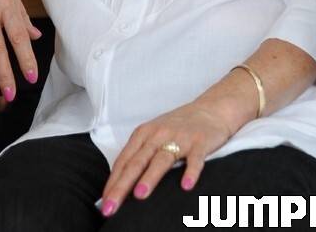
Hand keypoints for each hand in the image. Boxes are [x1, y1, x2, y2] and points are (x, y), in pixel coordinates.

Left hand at [99, 101, 231, 216]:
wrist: (210, 109)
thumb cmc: (177, 127)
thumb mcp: (154, 135)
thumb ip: (139, 155)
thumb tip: (119, 184)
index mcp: (144, 133)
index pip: (124, 161)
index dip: (113, 182)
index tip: (104, 203)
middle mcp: (159, 134)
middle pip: (137, 162)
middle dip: (122, 185)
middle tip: (111, 206)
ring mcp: (180, 138)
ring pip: (162, 159)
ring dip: (150, 177)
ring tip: (139, 195)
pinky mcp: (200, 142)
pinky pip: (195, 159)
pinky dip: (191, 172)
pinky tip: (186, 185)